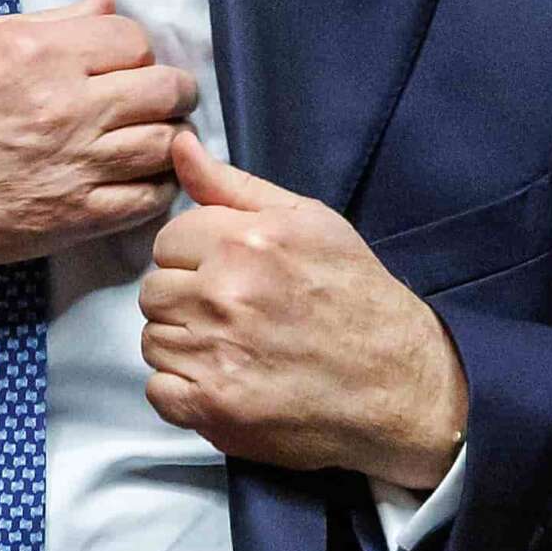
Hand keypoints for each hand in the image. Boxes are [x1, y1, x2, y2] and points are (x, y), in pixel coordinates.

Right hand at [0, 0, 195, 286]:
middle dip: (168, 88)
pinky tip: (138, 178)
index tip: (124, 61)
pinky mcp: (68, 219)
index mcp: (39, 53)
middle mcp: (66, 107)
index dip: (133, 48)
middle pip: (164, 90)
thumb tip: (103, 2)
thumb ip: (46, 21)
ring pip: (164, 145)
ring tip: (150, 136)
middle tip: (157, 96)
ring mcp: (72, 167)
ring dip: (166, 137)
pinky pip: (144, 201)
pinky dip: (154, 186)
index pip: (133, 38)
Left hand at [139, 129, 468, 488]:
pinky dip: (185, 392)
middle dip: (187, 302)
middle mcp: (227, 294)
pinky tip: (227, 382)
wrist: (398, 384)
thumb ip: (232, 185)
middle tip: (235, 316)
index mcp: (247, 240)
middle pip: (154, 291)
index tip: (227, 275)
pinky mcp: (214, 406)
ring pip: (153, 341)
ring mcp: (218, 353)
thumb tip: (179, 144)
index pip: (167, 241)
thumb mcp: (306, 221)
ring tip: (236, 349)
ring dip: (185, 347)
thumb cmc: (355, 297)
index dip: (194, 259)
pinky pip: (159, 390)